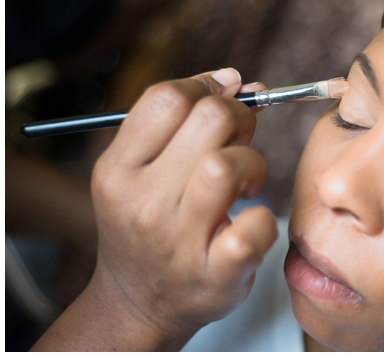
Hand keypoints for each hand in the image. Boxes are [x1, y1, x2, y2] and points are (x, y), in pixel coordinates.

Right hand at [86, 68, 277, 347]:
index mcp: (118, 170)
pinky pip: (256, 226)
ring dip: (252, 162)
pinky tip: (250, 221)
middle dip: (238, 116)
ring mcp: (179, 241)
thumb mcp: (136, 173)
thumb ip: (176, 124)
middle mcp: (143, 203)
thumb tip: (235, 79)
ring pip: (228, 166)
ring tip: (247, 179)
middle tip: (239, 137)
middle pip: (208, 119)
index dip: (206, 85)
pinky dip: (265, 218)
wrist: (136, 304)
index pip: (167, 97)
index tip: (222, 96)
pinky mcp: (216, 274)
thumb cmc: (146, 225)